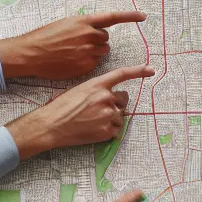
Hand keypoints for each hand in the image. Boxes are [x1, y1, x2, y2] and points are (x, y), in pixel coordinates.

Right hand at [0, 12, 147, 79]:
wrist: (31, 53)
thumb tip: (95, 30)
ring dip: (93, 52)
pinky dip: (87, 63)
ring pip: (102, 52)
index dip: (129, 16)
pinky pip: (95, 64)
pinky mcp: (85, 66)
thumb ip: (83, 26)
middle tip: (79, 44)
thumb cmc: (44, 37)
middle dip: (97, 41)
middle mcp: (88, 35)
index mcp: (83, 22)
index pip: (112, 17)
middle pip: (105, 39)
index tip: (143, 16)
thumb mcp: (65, 24)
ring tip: (73, 53)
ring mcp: (88, 51)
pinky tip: (72, 62)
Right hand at [7, 65, 155, 160]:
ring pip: (120, 116)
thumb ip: (97, 91)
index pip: (122, 74)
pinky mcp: (107, 130)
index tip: (151, 70)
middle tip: (99, 111)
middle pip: (123, 99)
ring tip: (92, 122)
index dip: (138, 71)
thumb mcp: (78, 90)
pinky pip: (116, 130)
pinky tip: (93, 130)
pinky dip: (108, 131)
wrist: (50, 125)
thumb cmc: (60, 107)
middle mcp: (106, 97)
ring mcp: (108, 114)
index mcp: (97, 84)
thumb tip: (109, 97)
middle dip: (115, 104)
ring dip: (111, 119)